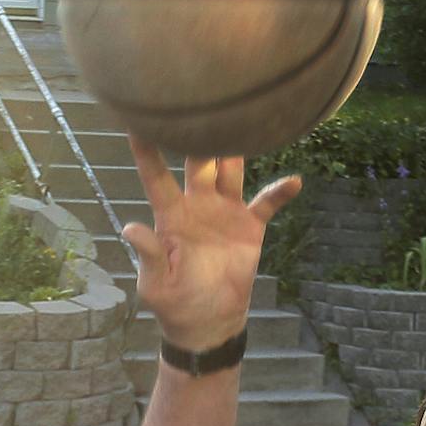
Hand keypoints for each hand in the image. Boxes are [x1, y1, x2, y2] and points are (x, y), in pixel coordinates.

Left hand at [121, 139, 300, 351]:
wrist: (208, 320)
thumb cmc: (174, 302)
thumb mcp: (155, 283)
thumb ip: (148, 254)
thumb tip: (131, 228)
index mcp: (170, 215)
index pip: (155, 177)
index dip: (146, 151)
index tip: (137, 121)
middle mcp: (197, 204)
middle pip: (197, 164)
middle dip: (199, 137)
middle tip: (203, 106)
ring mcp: (225, 212)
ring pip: (230, 172)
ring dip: (236, 151)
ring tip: (246, 120)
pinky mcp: (249, 226)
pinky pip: (266, 204)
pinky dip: (279, 192)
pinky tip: (293, 182)